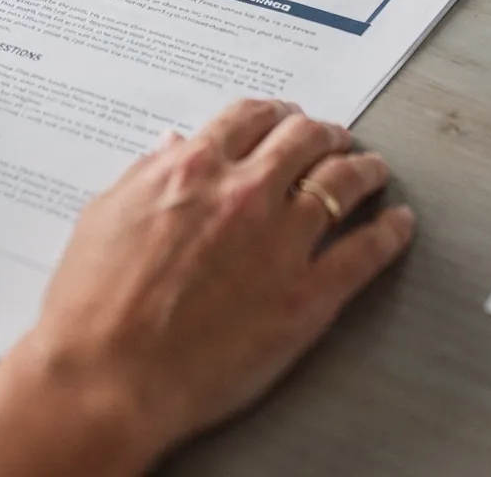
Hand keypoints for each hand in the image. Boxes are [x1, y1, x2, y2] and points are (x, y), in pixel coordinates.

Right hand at [0, 99, 413, 475]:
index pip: (249, 118)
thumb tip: (172, 148)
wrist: (106, 376)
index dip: (274, 114)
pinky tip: (397, 224)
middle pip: (305, 139)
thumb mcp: (106, 216)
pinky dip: (390, 231)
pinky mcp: (309, 295)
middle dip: (324, 133)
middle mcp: (245, 194)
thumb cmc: (92, 306)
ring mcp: (283, 242)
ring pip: (344, 181)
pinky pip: (367, 251)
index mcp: (193, 170)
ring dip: (364, 168)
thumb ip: (147, 175)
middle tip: (333, 138)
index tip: (284, 119)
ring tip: (373, 168)